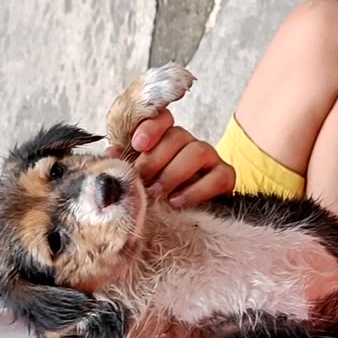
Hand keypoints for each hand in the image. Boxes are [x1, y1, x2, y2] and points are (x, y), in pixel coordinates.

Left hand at [109, 111, 234, 207]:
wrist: (188, 218)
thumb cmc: (158, 195)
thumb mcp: (139, 180)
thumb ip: (127, 164)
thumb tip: (112, 154)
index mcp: (166, 138)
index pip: (163, 118)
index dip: (151, 127)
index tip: (138, 144)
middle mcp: (188, 143)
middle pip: (177, 135)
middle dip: (156, 159)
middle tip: (143, 179)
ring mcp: (210, 158)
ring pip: (197, 151)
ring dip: (174, 173)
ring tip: (158, 193)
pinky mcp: (225, 176)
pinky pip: (217, 176)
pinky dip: (196, 190)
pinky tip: (177, 201)